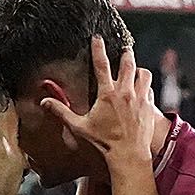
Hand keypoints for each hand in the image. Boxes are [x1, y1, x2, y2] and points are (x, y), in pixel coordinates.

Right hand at [41, 37, 155, 170]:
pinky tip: (142, 90)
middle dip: (126, 54)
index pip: (102, 65)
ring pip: (144, 74)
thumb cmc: (104, 142)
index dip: (98, 49)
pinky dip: (145, 87)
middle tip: (124, 49)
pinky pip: (150, 90)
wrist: (129, 155)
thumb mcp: (80, 127)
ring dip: (138, 70)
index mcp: (107, 94)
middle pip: (128, 63)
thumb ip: (62, 112)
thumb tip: (45, 102)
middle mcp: (125, 93)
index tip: (97, 38)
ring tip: (135, 70)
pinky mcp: (149, 107)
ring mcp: (140, 99)